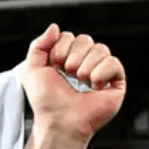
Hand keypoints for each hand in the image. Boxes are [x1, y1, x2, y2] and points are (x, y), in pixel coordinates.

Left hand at [21, 24, 126, 140]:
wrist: (59, 121)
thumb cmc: (46, 101)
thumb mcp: (32, 70)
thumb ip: (38, 45)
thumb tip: (55, 26)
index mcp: (67, 59)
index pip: (69, 36)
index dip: (60, 48)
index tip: (54, 65)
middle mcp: (85, 63)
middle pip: (86, 39)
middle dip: (72, 56)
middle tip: (67, 74)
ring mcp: (102, 72)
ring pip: (101, 49)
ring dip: (85, 67)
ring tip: (80, 82)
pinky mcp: (116, 82)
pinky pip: (113, 62)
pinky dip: (100, 74)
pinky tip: (94, 87)